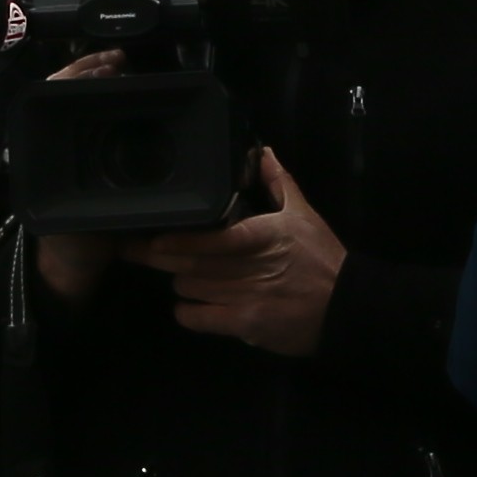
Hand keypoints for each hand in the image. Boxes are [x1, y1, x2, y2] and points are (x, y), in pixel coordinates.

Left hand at [130, 148, 343, 355]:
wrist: (344, 306)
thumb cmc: (322, 258)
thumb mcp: (305, 215)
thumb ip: (279, 183)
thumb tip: (263, 151)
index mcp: (264, 236)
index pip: (214, 238)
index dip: (179, 241)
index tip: (152, 236)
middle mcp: (251, 267)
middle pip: (191, 264)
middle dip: (158, 257)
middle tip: (132, 250)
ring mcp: (246, 298)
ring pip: (190, 288)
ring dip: (181, 282)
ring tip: (182, 274)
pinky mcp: (244, 324)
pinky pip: (198, 318)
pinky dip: (187, 312)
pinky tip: (190, 305)